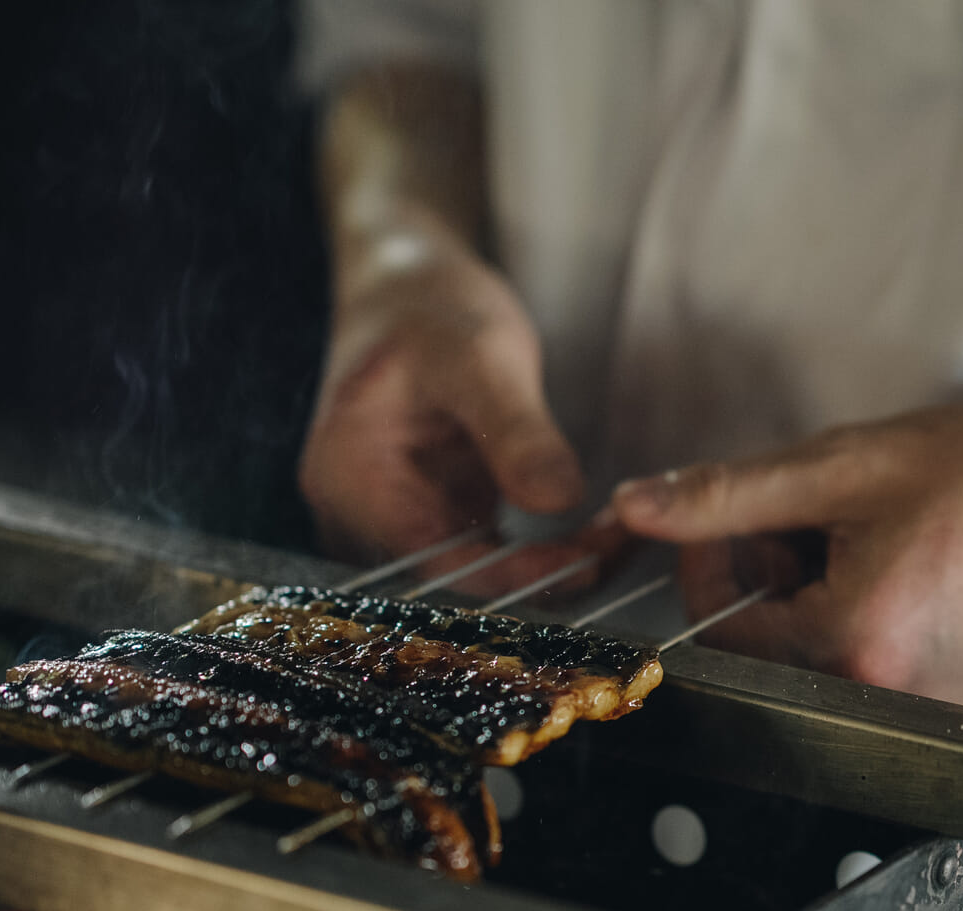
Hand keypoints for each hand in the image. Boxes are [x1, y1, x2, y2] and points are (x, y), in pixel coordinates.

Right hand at [298, 238, 590, 589]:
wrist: (408, 282)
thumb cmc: (428, 306)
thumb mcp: (477, 357)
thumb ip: (517, 431)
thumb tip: (559, 501)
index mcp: (349, 476)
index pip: (433, 558)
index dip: (511, 573)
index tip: (583, 566)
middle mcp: (358, 508)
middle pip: (451, 573)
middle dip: (533, 576)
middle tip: (613, 558)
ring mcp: (391, 511)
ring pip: (473, 566)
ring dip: (540, 566)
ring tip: (611, 547)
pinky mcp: (428, 507)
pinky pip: (482, 545)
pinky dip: (534, 546)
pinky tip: (588, 535)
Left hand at [610, 400, 962, 713]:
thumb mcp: (853, 464)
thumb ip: (729, 494)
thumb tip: (634, 511)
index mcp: (859, 643)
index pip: (722, 628)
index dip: (712, 561)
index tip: (739, 515)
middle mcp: (891, 705)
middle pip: (768, 656)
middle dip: (769, 583)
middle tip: (823, 518)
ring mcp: (931, 726)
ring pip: (817, 670)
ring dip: (817, 606)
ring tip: (881, 544)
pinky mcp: (960, 726)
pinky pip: (869, 684)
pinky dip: (865, 633)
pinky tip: (914, 584)